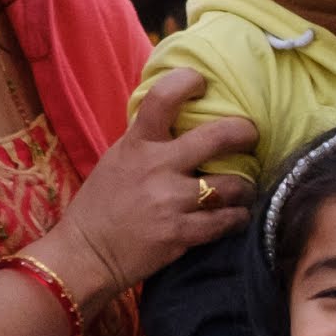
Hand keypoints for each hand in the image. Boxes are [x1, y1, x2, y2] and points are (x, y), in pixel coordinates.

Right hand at [53, 76, 257, 291]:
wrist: (84, 254)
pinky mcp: (179, 234)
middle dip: (245, 133)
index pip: (163, 97)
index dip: (188, 81)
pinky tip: (236, 216)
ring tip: (243, 189)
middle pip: (218, 137)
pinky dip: (236, 217)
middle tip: (251, 136)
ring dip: (245, 187)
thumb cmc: (100, 205)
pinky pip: (225, 221)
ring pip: (231, 186)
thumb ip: (147, 140)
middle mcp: (156, 167)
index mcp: (137, 144)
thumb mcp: (117, 160)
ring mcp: (170, 202)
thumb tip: (179, 118)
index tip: (202, 82)